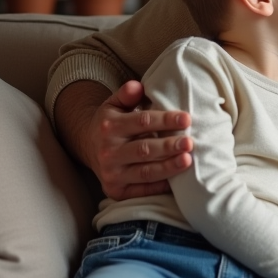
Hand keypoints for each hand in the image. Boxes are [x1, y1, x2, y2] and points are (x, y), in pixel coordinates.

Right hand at [89, 80, 193, 199]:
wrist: (88, 147)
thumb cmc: (110, 123)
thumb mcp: (113, 105)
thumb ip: (126, 94)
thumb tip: (137, 86)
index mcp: (109, 127)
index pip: (142, 122)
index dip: (166, 120)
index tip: (186, 119)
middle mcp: (108, 152)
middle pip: (144, 149)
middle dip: (169, 146)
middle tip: (190, 142)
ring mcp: (111, 173)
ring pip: (144, 172)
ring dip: (168, 167)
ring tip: (188, 160)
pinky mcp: (115, 191)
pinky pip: (141, 190)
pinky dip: (160, 186)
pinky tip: (176, 181)